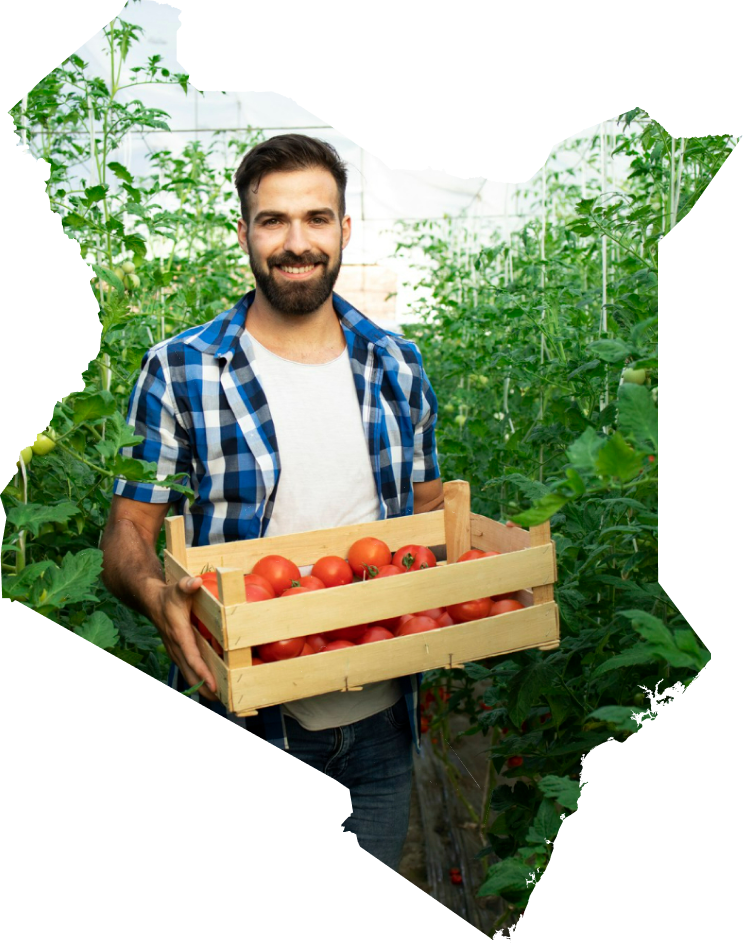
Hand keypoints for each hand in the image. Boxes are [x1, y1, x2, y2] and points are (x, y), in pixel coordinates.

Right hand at [152, 575, 219, 702]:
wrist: (151, 601)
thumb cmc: (169, 596)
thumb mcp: (178, 588)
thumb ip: (186, 586)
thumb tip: (195, 582)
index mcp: (179, 634)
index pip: (192, 657)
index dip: (203, 672)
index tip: (213, 684)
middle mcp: (176, 647)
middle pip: (190, 673)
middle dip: (204, 688)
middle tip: (222, 700)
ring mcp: (176, 651)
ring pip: (188, 674)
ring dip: (201, 687)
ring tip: (219, 699)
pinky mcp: (178, 652)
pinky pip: (188, 669)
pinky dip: (198, 679)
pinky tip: (209, 686)